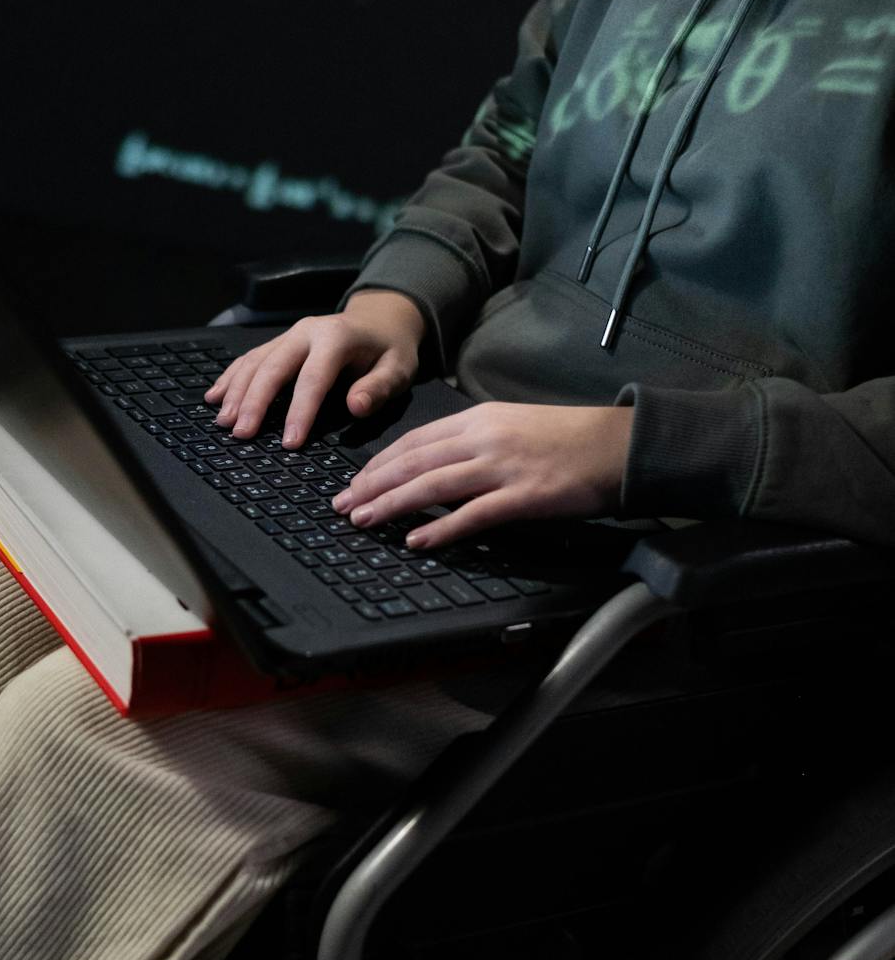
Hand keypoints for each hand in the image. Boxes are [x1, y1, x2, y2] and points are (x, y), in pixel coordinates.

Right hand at [204, 292, 426, 447]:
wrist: (380, 320)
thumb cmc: (389, 350)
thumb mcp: (398, 369)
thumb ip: (378, 388)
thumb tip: (356, 406)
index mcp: (336, 337)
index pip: (313, 378)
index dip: (300, 411)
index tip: (290, 442)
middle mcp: (306, 332)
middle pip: (272, 367)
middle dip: (254, 402)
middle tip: (242, 434)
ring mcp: (289, 335)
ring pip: (254, 362)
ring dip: (236, 392)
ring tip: (224, 422)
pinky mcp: (278, 342)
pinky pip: (249, 359)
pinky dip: (230, 378)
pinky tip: (215, 397)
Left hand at [332, 402, 634, 547]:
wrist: (617, 445)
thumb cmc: (567, 439)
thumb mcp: (512, 425)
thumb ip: (473, 442)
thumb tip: (436, 464)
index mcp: (478, 419)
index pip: (414, 440)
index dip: (379, 463)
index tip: (354, 481)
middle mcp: (484, 439)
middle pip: (414, 461)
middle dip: (372, 484)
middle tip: (342, 505)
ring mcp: (503, 467)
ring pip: (433, 485)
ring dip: (392, 504)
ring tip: (364, 520)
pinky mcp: (524, 496)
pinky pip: (473, 514)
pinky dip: (441, 529)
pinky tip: (417, 540)